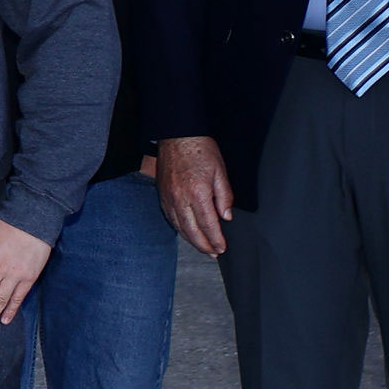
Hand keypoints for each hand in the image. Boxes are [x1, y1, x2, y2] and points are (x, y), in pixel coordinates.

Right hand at [157, 135, 233, 256]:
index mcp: (198, 193)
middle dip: (204, 245)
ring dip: (191, 240)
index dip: (216, 239)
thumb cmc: (200, 150)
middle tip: (213, 253)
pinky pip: (170, 217)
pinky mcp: (162, 194)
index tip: (222, 248)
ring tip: (202, 247)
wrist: (177, 135)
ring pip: (179, 226)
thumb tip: (226, 216)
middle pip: (192, 231)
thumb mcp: (220, 172)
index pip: (208, 224)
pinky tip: (186, 232)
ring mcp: (169, 197)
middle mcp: (180, 198)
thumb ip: (224, 196)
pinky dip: (179, 228)